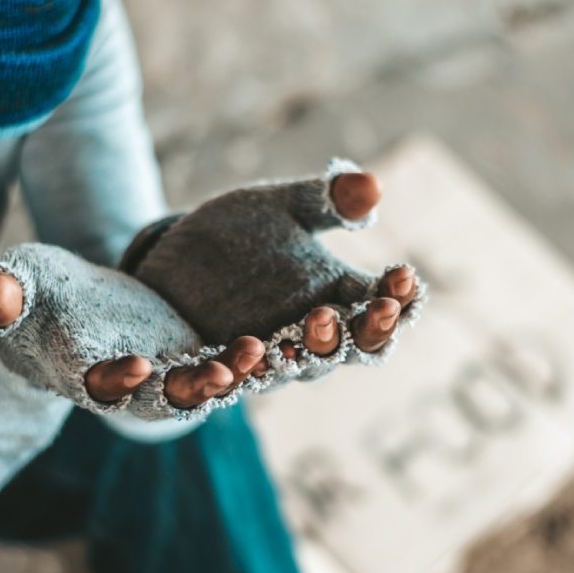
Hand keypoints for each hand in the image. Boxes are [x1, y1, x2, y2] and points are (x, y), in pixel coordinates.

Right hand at [0, 254, 268, 411]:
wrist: (63, 306)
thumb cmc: (30, 292)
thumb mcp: (14, 282)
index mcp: (80, 371)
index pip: (97, 384)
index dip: (115, 378)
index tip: (134, 364)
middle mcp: (128, 385)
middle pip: (160, 396)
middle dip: (190, 388)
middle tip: (220, 374)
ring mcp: (165, 373)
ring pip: (202, 384)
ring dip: (231, 375)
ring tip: (258, 351)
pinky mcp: (193, 354)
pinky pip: (226, 363)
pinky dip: (248, 358)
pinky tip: (279, 338)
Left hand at [126, 158, 425, 389]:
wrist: (170, 264)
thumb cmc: (239, 237)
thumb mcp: (279, 207)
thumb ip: (325, 199)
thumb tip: (372, 185)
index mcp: (332, 300)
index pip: (379, 310)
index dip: (396, 298)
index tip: (402, 274)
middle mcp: (302, 339)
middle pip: (342, 350)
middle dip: (351, 333)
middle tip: (353, 310)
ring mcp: (256, 361)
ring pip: (285, 372)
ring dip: (292, 357)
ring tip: (293, 332)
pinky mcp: (203, 373)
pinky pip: (212, 388)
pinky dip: (216, 380)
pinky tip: (218, 370)